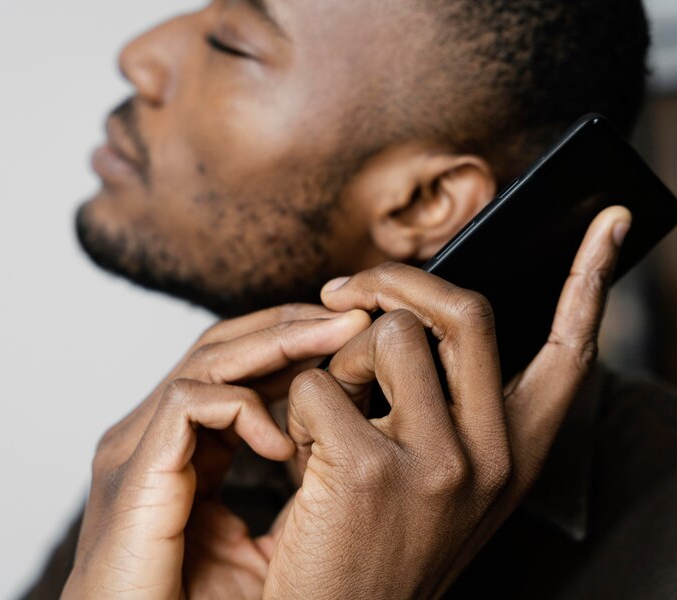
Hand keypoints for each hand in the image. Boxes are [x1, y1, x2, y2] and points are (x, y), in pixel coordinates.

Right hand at [61, 304, 370, 598]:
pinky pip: (190, 404)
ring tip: (339, 340)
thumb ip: (281, 507)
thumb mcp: (251, 551)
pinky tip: (286, 444)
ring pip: (208, 359)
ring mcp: (136, 444)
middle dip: (291, 326)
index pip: (232, 370)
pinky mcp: (133, 468)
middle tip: (354, 320)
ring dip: (280, 344)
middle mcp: (151, 433)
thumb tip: (336, 476)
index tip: (350, 345)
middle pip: (220, 346)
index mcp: (175, 447)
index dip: (291, 348)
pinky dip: (245, 412)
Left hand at [262, 206, 630, 598]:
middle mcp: (492, 458)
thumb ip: (442, 405)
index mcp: (516, 455)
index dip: (592, 280)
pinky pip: (317, 383)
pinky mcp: (366, 472)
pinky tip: (300, 457)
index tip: (609, 220)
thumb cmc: (376, 543)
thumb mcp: (436, 478)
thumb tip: (402, 317)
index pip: (569, 351)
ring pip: (385, 334)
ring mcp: (436, 465)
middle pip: (464, 312)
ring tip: (324, 408)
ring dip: (337, 356)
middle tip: (343, 289)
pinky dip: (296, 406)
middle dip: (395, 281)